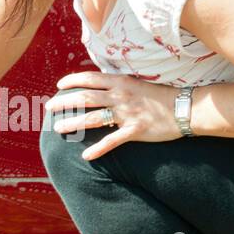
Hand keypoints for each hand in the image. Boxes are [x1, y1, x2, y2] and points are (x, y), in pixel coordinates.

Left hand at [42, 71, 183, 160]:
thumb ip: (119, 85)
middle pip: (85, 97)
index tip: (59, 86)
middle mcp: (121, 96)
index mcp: (121, 82)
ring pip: (94, 117)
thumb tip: (101, 86)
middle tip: (49, 108)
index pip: (90, 78)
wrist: (184, 107)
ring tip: (58, 128)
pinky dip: (98, 149)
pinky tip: (86, 156)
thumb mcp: (137, 84)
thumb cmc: (161, 96)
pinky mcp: (135, 130)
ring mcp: (127, 113)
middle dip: (64, 102)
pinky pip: (113, 141)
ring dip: (74, 123)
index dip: (72, 81)